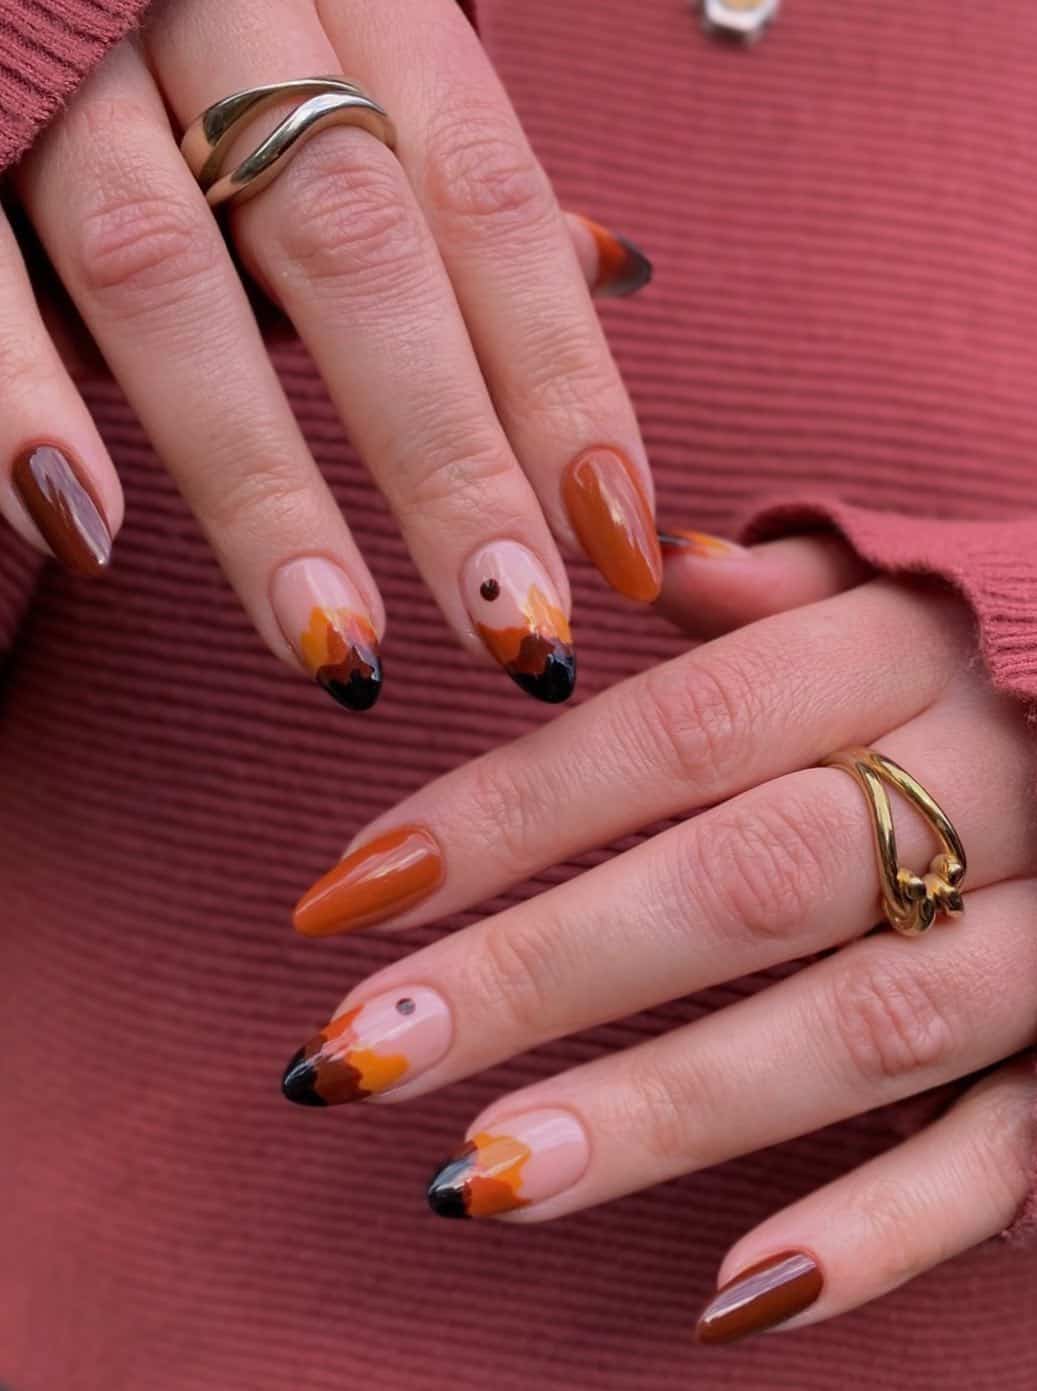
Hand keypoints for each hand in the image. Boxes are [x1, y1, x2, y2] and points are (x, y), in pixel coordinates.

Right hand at [0, 0, 658, 708]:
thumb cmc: (224, 36)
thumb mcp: (362, 70)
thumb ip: (460, 183)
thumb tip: (618, 275)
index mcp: (361, 10)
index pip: (491, 203)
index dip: (563, 381)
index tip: (618, 544)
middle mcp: (226, 16)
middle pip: (357, 252)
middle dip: (445, 462)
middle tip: (512, 632)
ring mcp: (66, 73)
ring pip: (165, 277)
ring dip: (259, 485)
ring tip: (338, 647)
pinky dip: (25, 402)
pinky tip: (89, 534)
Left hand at [281, 532, 1036, 1340]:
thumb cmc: (1007, 658)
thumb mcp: (908, 589)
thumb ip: (775, 588)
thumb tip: (629, 550)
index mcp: (907, 656)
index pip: (676, 732)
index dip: (505, 815)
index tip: (350, 892)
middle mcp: (986, 788)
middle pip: (739, 885)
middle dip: (538, 975)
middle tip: (360, 1050)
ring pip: (852, 1032)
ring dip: (661, 1114)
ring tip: (478, 1180)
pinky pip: (1003, 1156)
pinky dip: (882, 1232)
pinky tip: (730, 1297)